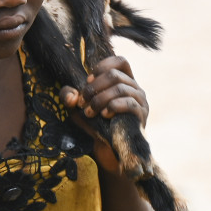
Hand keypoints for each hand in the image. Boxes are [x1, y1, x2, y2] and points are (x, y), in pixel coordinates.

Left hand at [61, 56, 148, 172]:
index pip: (120, 61)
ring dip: (100, 99)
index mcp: (123, 81)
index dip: (102, 67)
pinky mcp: (142, 114)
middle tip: (83, 102)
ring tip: (90, 112)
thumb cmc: (94, 123)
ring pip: (120, 88)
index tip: (88, 81)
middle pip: (115, 74)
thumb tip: (71, 97)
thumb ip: (69, 96)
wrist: (106, 149)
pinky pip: (129, 103)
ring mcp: (141, 101)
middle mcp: (135, 87)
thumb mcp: (77, 106)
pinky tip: (104, 115)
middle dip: (94, 87)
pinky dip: (113, 106)